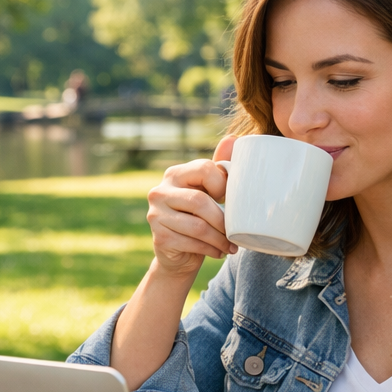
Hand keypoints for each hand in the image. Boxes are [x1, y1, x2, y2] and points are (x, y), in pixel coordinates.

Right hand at [146, 134, 238, 277]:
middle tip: (236, 232)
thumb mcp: (209, 191)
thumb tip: (233, 138)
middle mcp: (159, 191)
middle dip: (223, 220)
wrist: (179, 253)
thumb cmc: (199, 217)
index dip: (222, 185)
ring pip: (198, 226)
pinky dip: (211, 250)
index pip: (204, 169)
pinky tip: (218, 252)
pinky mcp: (159, 238)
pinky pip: (192, 243)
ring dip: (220, 239)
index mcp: (174, 174)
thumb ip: (219, 166)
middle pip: (200, 201)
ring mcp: (155, 215)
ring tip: (230, 245)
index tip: (228, 200)